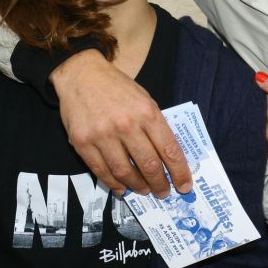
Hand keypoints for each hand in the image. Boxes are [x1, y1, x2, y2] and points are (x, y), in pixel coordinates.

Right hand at [51, 49, 191, 195]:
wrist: (82, 75)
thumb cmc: (118, 87)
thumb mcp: (144, 99)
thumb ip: (155, 125)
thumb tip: (167, 156)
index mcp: (147, 112)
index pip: (169, 149)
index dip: (179, 171)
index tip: (185, 185)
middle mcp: (126, 125)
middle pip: (148, 164)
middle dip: (160, 183)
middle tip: (164, 192)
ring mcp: (103, 135)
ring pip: (125, 172)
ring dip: (138, 186)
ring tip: (145, 190)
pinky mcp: (82, 143)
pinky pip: (101, 171)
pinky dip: (114, 183)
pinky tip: (122, 187)